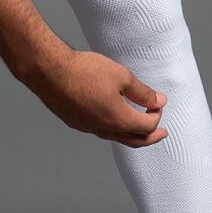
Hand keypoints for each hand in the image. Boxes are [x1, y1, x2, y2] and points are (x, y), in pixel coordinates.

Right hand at [23, 46, 167, 146]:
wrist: (50, 71)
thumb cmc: (84, 71)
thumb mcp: (122, 76)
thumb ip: (142, 92)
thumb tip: (158, 101)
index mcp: (119, 120)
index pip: (147, 126)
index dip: (157, 114)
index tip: (158, 103)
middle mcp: (104, 129)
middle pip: (134, 141)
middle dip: (151, 137)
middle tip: (162, 134)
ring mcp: (88, 128)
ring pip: (116, 137)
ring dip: (131, 134)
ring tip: (138, 128)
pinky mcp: (76, 122)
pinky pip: (100, 131)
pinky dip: (113, 128)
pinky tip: (111, 118)